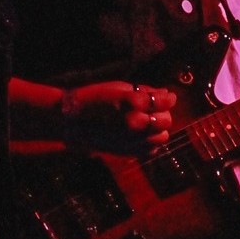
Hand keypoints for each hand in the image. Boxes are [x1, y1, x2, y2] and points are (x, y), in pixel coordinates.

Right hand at [60, 80, 177, 153]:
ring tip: (147, 123)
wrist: (71, 122)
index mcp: (133, 103)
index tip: (167, 97)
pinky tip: (141, 135)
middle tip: (154, 110)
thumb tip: (165, 93)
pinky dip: (150, 142)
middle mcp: (136, 123)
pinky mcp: (128, 152)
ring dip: (158, 129)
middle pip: (166, 120)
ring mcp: (132, 140)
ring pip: (162, 137)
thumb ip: (145, 91)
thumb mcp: (119, 87)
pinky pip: (151, 149)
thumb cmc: (93, 98)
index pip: (165, 101)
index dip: (168, 98)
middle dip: (163, 113)